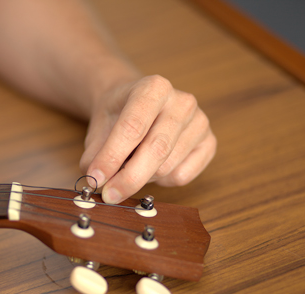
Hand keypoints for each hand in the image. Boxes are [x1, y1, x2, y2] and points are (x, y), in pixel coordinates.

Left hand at [80, 75, 215, 203]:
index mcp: (153, 87)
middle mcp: (182, 101)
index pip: (133, 127)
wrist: (136, 105)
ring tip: (130, 168)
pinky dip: (162, 181)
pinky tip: (153, 168)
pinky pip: (183, 176)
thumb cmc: (118, 117)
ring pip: (168, 167)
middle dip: (129, 178)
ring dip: (143, 178)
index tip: (97, 178)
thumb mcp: (98, 128)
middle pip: (156, 149)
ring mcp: (200, 122)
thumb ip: (95, 155)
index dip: (112, 157)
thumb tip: (96, 181)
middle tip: (110, 195)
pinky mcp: (209, 143)